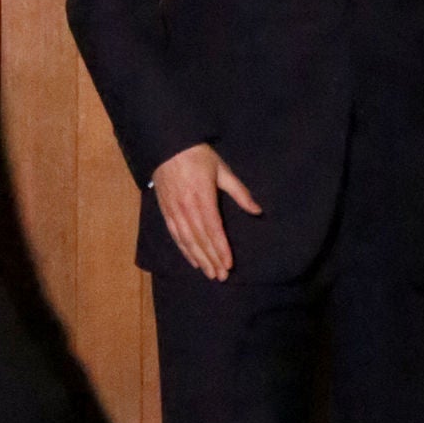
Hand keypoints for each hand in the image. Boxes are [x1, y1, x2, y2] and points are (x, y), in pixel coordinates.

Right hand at [152, 142, 262, 281]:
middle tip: (222, 276)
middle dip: (212, 260)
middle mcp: (187, 208)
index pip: (214, 230)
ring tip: (209, 274)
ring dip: (199, 259)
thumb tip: (257, 210)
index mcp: (203, 198)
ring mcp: (175, 211)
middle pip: (201, 240)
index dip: (221, 249)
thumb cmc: (199, 156)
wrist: (168, 146)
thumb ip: (240, 192)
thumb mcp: (222, 170)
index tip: (229, 264)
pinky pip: (175, 235)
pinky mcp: (166, 211)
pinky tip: (192, 261)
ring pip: (187, 241)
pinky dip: (184, 250)